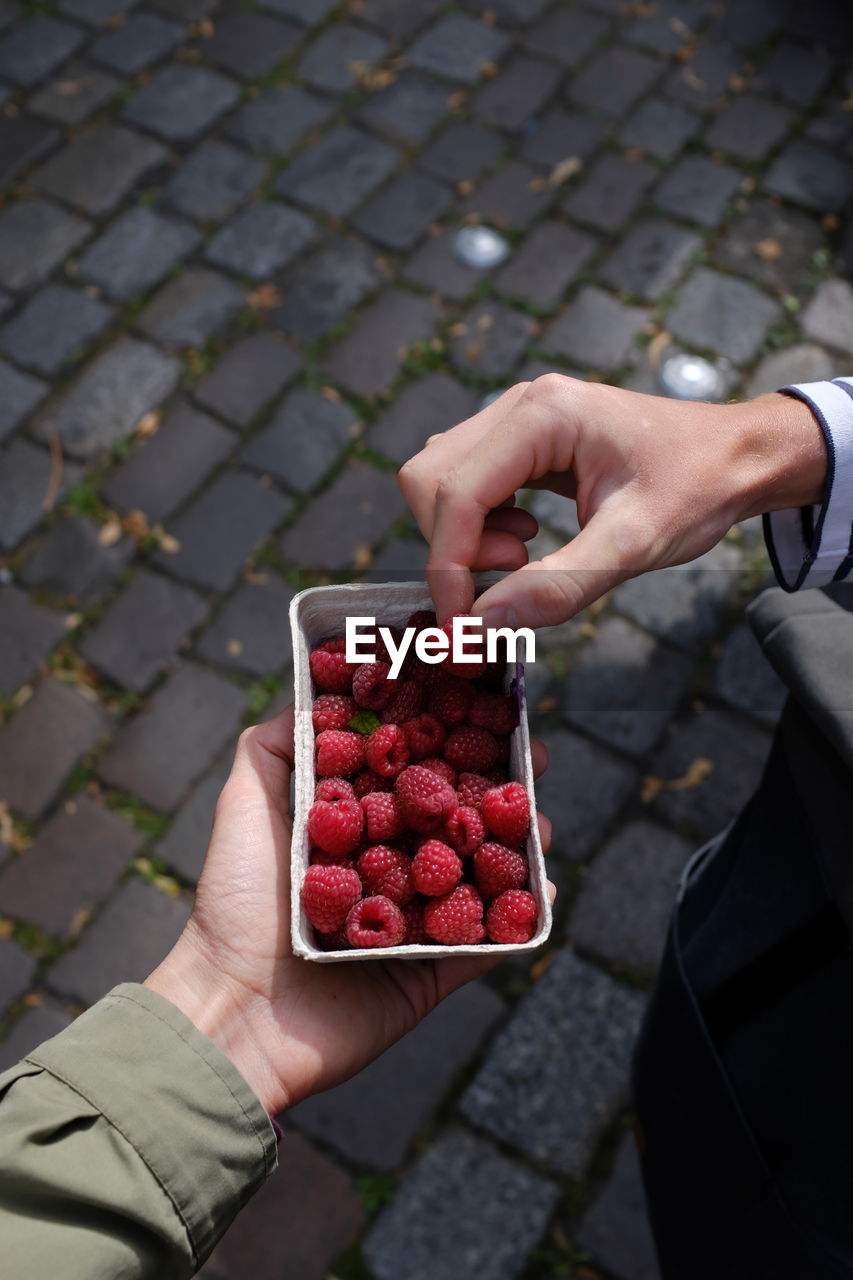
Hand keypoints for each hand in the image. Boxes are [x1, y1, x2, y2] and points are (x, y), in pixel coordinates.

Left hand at [146, 707, 552, 1116]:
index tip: (486, 708)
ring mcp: (416, 922)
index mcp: (352, 831)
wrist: (234, 1011)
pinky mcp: (432, 972)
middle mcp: (389, 870)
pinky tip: (544, 887)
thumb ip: (273, 747)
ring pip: (481, 876)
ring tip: (539, 821)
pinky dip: (522, 920)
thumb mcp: (244, 806)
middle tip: (535, 759)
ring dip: (518, 846)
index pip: (412, 775)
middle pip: (457, 820)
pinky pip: (489, 943)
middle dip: (499, 787)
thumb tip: (310, 690)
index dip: (450, 741)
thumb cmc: (235, 905)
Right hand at [399, 373, 825, 627]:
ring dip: (465, 537)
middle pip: (431, 481)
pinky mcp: (520, 439)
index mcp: (543, 415)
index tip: (461, 628)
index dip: (447, 567)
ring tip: (527, 556)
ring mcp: (516, 418)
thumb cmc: (697, 489)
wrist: (736, 457)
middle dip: (455, 547)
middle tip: (517, 575)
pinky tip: (528, 540)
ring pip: (440, 482)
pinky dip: (480, 526)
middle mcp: (519, 405)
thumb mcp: (633, 545)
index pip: (455, 493)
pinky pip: (466, 484)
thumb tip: (479, 629)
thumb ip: (555, 586)